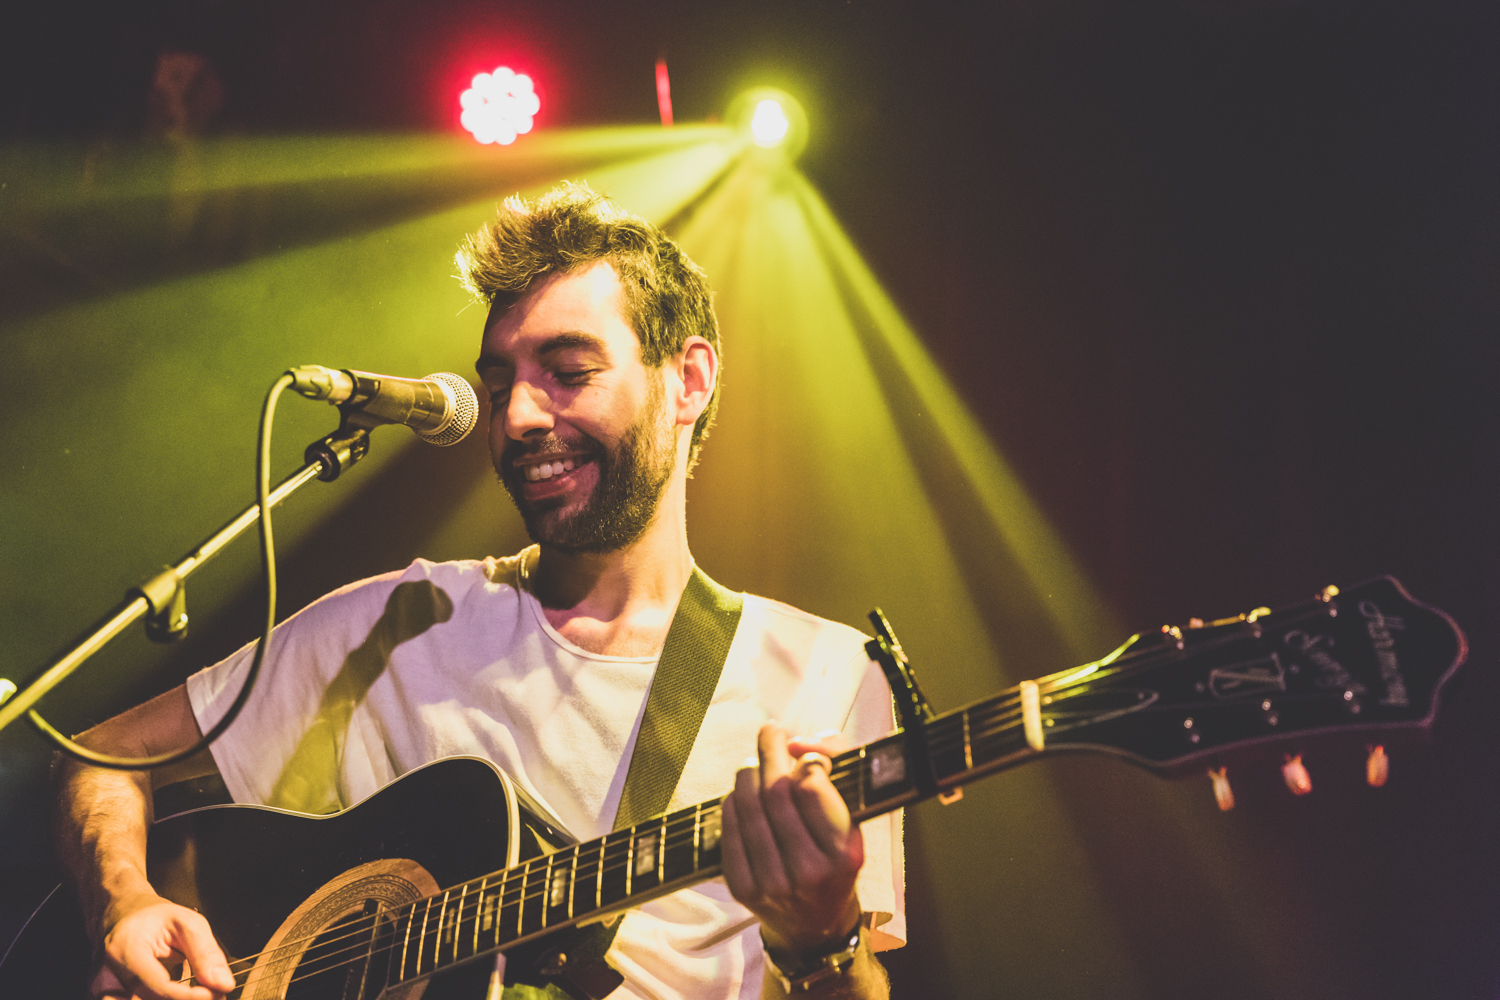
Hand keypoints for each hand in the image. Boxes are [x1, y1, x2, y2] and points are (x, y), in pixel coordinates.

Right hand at [91, 891, 235, 999]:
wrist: (123, 916)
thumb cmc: (155, 916)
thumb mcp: (187, 922)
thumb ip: (205, 953)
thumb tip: (223, 984)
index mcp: (125, 951)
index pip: (158, 986)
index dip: (188, 996)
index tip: (215, 994)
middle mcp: (110, 976)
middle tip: (217, 995)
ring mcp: (108, 990)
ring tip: (205, 993)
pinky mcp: (115, 997)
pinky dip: (168, 999)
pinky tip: (187, 994)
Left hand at [721, 724, 863, 956]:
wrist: (815, 925)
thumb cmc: (835, 863)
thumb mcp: (853, 824)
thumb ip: (839, 772)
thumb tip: (802, 741)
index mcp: (842, 855)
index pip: (813, 789)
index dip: (807, 759)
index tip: (806, 750)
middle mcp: (807, 872)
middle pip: (775, 791)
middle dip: (771, 751)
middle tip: (772, 732)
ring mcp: (770, 882)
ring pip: (748, 805)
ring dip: (749, 772)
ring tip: (755, 762)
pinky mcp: (741, 887)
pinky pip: (728, 828)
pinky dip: (732, 802)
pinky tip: (742, 794)